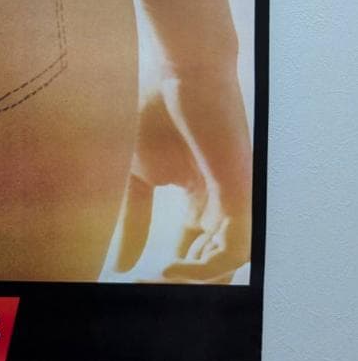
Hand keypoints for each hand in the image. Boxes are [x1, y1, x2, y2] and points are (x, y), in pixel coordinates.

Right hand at [115, 82, 250, 283]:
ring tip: (154, 281)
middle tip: (145, 289)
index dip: (167, 273)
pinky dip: (206, 268)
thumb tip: (120, 265)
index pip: (193, 251)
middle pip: (210, 263)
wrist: (181, 71)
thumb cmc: (157, 111)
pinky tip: (171, 269)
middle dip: (179, 283)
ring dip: (190, 281)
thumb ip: (133, 220)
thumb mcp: (136, 175)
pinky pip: (234, 250)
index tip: (134, 284)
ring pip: (224, 264)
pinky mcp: (240, 194)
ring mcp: (234, 201)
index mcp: (201, 199)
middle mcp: (222, 205)